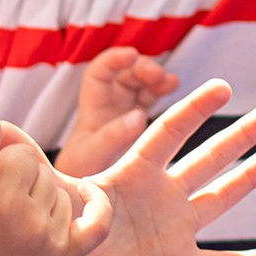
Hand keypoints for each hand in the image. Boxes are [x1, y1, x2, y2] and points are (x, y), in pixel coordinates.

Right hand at [0, 115, 106, 255]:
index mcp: (4, 202)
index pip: (22, 154)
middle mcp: (35, 223)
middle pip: (43, 171)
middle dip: (19, 177)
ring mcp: (54, 244)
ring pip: (63, 193)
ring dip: (42, 194)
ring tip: (10, 215)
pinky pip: (97, 225)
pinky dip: (97, 205)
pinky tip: (86, 190)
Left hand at [51, 79, 255, 255]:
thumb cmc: (57, 238)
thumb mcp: (54, 197)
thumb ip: (41, 167)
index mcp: (134, 174)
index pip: (169, 133)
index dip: (194, 110)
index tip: (222, 87)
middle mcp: (162, 196)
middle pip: (208, 159)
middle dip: (240, 136)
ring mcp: (175, 230)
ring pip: (221, 199)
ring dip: (249, 180)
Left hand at [57, 48, 178, 178]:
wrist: (89, 200)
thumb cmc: (81, 176)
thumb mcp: (92, 157)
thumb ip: (113, 137)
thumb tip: (137, 116)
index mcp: (92, 107)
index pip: (100, 72)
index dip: (114, 59)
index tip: (131, 55)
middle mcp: (109, 104)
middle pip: (125, 74)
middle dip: (142, 68)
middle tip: (158, 74)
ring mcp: (126, 112)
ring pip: (142, 84)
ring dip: (157, 77)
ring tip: (171, 82)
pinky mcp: (141, 123)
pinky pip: (153, 99)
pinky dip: (163, 90)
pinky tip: (174, 87)